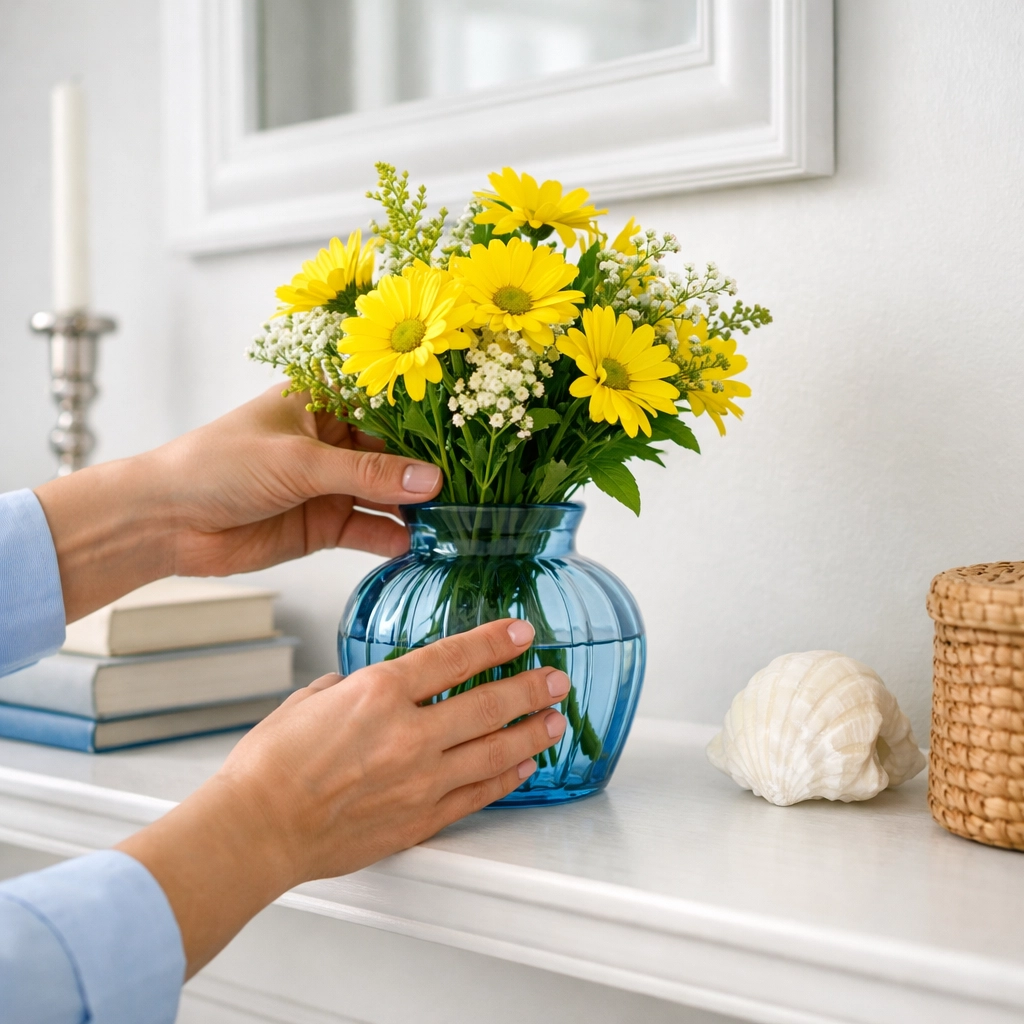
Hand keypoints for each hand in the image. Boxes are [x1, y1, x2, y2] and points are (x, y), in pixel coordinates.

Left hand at [35, 385, 442, 620]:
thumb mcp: (299, 461)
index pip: (386, 406)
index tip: (470, 431)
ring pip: (387, 495)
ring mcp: (330, 485)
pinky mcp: (324, 525)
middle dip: (429, 471)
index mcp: (322, 403)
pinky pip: (370, 530)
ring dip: (416, 509)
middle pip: (394, 454)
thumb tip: (431, 481)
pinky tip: (421, 545)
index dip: (427, 419)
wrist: (166, 522)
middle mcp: (332, 442)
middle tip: (474, 486)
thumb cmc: (219, 465)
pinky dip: (394, 539)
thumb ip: (367, 473)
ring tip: (457, 519)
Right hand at [117, 619, 569, 976]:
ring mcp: (419, 780)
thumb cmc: (270, 767)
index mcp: (378, 693)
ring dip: (531, 733)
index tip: (520, 632)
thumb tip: (367, 686)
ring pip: (494, 752)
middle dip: (530, 687)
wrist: (255, 830)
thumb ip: (350, 687)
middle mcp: (408, 734)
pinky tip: (523, 766)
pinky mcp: (419, 819)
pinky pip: (477, 796)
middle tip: (556, 678)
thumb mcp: (309, 700)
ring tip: (555, 721)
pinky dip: (506, 779)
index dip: (494, 641)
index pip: (454, 657)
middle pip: (488, 704)